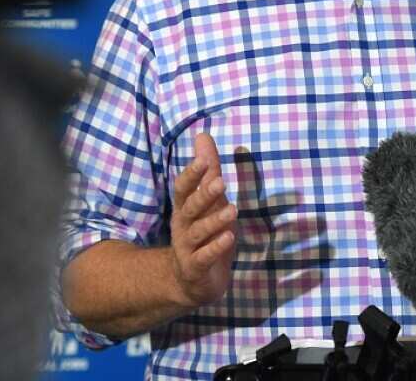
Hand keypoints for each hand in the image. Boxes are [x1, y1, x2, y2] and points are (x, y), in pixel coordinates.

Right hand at [170, 132, 236, 307]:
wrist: (191, 281)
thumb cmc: (204, 233)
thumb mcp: (209, 200)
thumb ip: (209, 170)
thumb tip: (203, 135)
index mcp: (184, 208)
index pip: (183, 188)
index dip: (191, 174)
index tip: (203, 160)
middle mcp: (183, 226)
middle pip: (190, 208)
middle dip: (204, 195)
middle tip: (221, 182)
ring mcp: (187, 248)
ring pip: (198, 233)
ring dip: (214, 221)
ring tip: (232, 210)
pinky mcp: (195, 268)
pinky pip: (203, 257)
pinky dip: (215, 248)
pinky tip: (228, 238)